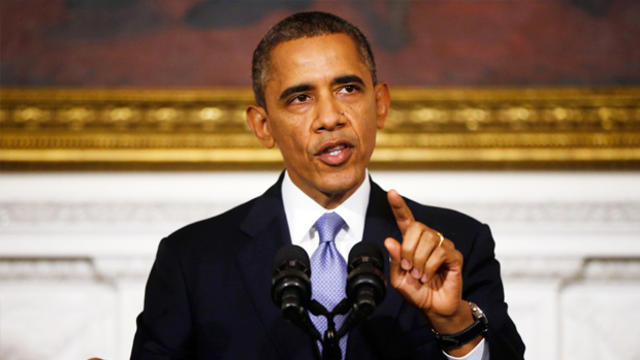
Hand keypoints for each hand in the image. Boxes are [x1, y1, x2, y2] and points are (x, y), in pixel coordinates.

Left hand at [384, 190, 476, 346]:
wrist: (434, 308)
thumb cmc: (417, 292)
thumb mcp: (399, 279)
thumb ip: (395, 261)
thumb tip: (390, 241)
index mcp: (413, 242)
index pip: (406, 220)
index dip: (399, 206)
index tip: (392, 193)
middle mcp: (429, 240)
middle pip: (417, 228)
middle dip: (408, 249)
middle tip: (409, 268)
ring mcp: (443, 246)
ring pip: (428, 240)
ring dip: (418, 261)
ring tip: (419, 275)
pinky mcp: (454, 256)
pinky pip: (439, 253)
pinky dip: (429, 267)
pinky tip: (428, 277)